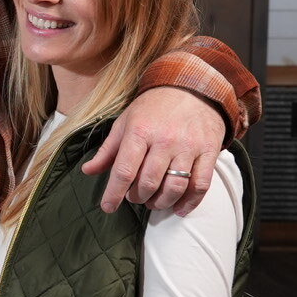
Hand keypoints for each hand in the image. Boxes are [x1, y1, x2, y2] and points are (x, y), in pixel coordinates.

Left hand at [81, 86, 224, 214]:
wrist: (192, 88)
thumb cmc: (153, 108)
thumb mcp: (125, 122)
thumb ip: (108, 150)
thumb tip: (87, 171)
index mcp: (140, 131)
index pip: (124, 170)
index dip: (114, 193)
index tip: (107, 207)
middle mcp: (165, 140)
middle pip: (149, 182)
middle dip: (138, 197)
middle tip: (134, 198)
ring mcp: (189, 147)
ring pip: (175, 187)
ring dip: (161, 202)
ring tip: (153, 202)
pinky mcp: (208, 151)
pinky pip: (201, 185)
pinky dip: (190, 202)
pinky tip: (179, 209)